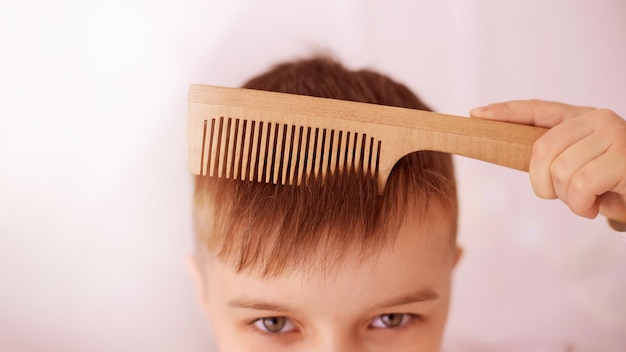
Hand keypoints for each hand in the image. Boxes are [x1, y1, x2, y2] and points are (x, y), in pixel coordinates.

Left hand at [470, 100, 625, 230]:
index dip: (505, 112)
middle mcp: (597, 119)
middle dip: (543, 184)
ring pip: (559, 172)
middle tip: (564, 197)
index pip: (537, 109)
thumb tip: (523, 159)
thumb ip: (558, 159)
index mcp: (583, 118)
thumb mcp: (584, 168)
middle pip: (540, 151)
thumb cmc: (619, 185)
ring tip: (590, 201)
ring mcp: (612, 133)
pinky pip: (579, 186)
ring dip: (569, 199)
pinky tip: (599, 206)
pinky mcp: (623, 155)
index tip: (476, 114)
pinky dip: (582, 206)